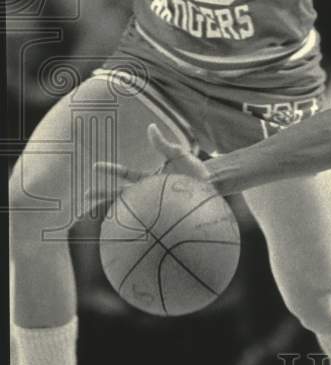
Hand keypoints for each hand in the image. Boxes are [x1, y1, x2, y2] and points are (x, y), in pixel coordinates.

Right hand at [80, 124, 207, 217]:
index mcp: (148, 179)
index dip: (111, 170)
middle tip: (84, 198)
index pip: (125, 175)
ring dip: (113, 215)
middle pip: (119, 196)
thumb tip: (150, 127)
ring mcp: (153, 205)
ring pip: (128, 212)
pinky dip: (134, 229)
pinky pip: (145, 223)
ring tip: (97, 220)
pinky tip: (124, 237)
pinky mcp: (161, 216)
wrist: (212, 188)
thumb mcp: (179, 155)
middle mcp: (147, 193)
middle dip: (102, 197)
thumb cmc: (196, 171)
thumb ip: (164, 144)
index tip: (95, 167)